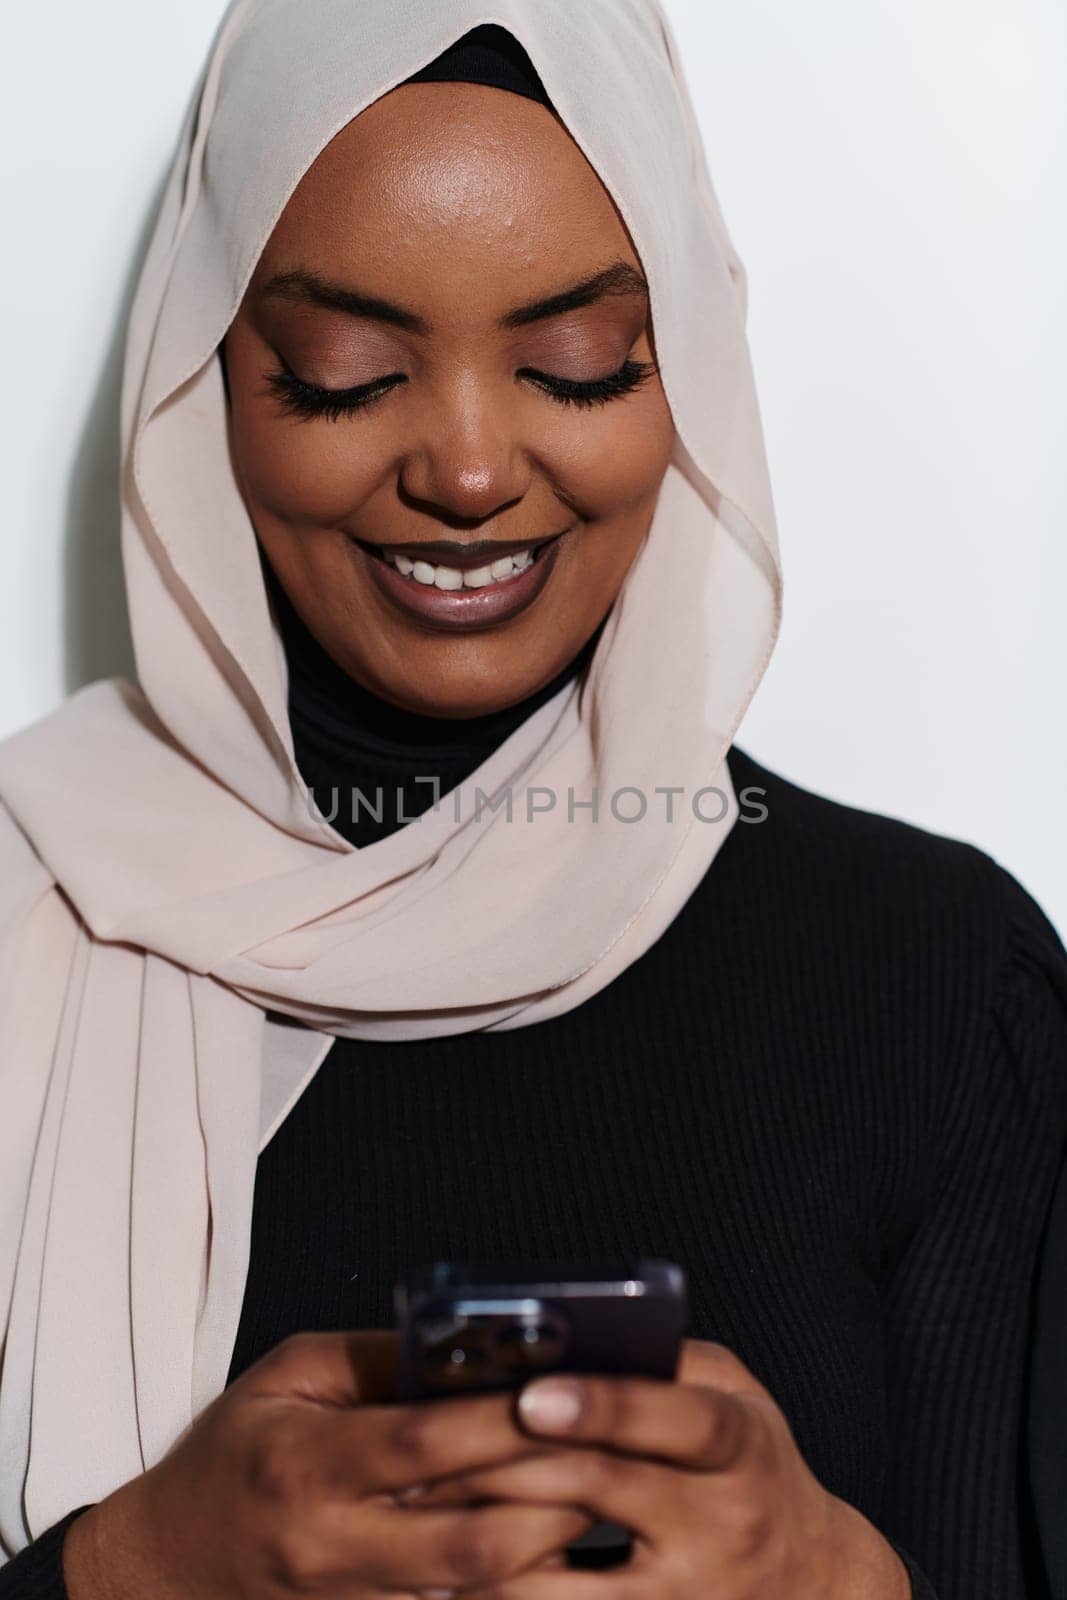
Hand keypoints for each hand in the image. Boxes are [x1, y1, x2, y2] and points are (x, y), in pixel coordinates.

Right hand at [62, 1330, 591, 1599]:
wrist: (170, 1565)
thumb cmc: (237, 1452)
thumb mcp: (290, 1375)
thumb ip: (379, 1359)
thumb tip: (472, 1342)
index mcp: (308, 1464)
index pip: (424, 1442)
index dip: (503, 1419)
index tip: (569, 1387)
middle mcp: (335, 1545)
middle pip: (472, 1536)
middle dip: (556, 1496)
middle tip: (622, 1449)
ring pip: (479, 1588)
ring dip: (551, 1545)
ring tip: (613, 1492)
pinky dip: (515, 1580)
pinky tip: (560, 1544)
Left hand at [400, 1339, 910, 1597]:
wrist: (816, 1588)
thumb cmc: (754, 1469)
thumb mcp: (738, 1399)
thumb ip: (668, 1364)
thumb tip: (574, 1332)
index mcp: (741, 1445)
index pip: (674, 1417)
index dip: (602, 1403)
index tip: (529, 1393)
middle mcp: (722, 1523)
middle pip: (599, 1489)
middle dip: (506, 1465)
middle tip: (425, 1447)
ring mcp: (689, 1598)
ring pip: (567, 1581)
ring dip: (485, 1548)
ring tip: (420, 1514)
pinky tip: (448, 1584)